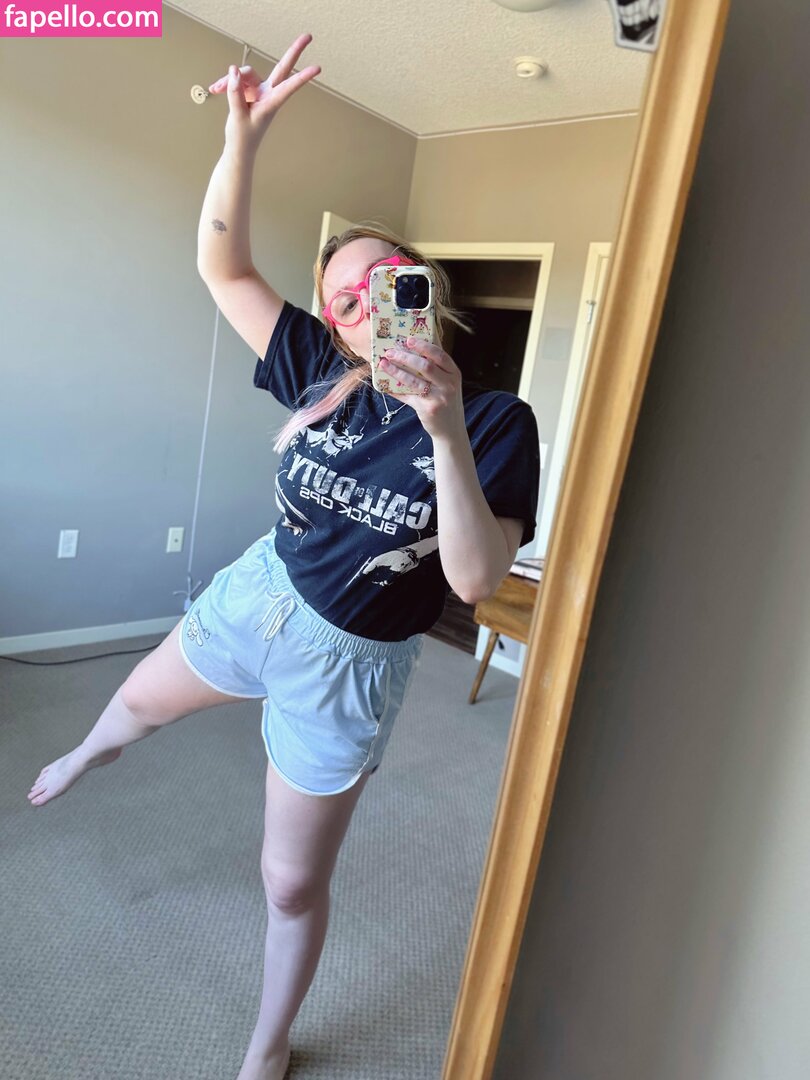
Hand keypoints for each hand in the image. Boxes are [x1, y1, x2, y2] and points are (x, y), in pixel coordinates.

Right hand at [208, 33, 320, 155]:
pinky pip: (238, 80)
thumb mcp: (237, 116)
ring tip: (217, 89)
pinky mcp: (250, 91)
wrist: (238, 148)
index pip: (288, 87)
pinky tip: (216, 89)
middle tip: (308, 36)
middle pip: (282, 68)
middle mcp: (268, 94)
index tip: (317, 69)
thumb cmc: (242, 137)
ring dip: (230, 80)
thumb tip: (234, 71)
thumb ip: (235, 92)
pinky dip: (227, 84)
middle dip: (294, 52)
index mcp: (271, 104)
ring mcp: (260, 91)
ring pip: (247, 73)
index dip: (301, 77)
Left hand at [378, 337, 465, 439]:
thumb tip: (413, 349)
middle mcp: (449, 385)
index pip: (440, 355)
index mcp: (454, 373)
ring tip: (383, 364)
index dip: (424, 346)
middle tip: (390, 352)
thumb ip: (436, 368)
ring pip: (414, 380)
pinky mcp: (428, 409)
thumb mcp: (448, 383)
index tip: (408, 340)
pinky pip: (408, 396)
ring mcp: (439, 398)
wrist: (451, 429)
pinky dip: (395, 390)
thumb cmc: (446, 401)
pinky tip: (384, 385)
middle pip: (425, 366)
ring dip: (396, 371)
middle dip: (405, 357)